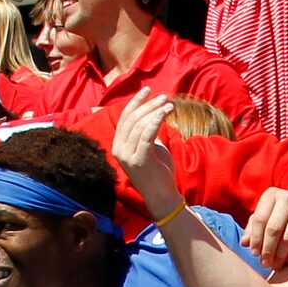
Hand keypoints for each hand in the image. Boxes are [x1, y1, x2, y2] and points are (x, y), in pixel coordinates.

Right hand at [110, 90, 185, 216]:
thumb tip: (152, 112)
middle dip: (147, 104)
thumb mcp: (150, 147)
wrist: (162, 196)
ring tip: (169, 104)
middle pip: (131, 119)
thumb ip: (146, 132)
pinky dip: (156, 121)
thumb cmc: (158, 171)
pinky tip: (166, 112)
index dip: (135, 102)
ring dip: (155, 111)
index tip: (147, 90)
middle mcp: (119, 149)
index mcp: (118, 145)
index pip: (124, 118)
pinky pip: (147, 135)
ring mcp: (128, 156)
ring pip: (139, 125)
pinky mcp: (140, 160)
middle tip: (163, 96)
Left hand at [239, 186, 287, 268]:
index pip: (260, 219)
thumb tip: (244, 243)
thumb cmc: (278, 213)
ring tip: (275, 265)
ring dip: (280, 255)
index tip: (254, 253)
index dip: (256, 239)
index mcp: (271, 195)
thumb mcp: (264, 215)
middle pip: (274, 229)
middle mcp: (287, 197)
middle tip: (265, 263)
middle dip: (268, 249)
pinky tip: (287, 260)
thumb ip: (252, 228)